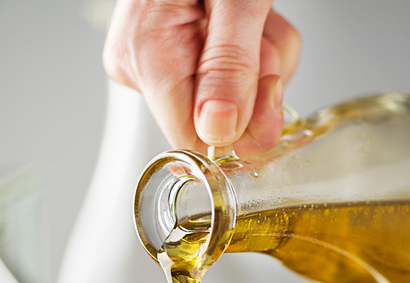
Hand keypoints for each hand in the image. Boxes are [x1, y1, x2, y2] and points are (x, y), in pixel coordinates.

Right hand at [103, 0, 300, 156]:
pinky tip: (247, 19)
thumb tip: (217, 131)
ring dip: (262, 62)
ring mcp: (155, 60)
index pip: (192, 140)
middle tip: (261, 34)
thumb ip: (231, 64)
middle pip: (217, 120)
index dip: (241, 129)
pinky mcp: (174, 55)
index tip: (269, 92)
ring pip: (231, 99)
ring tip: (254, 16)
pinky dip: (253, 53)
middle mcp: (140, 65)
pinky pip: (228, 77)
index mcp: (145, 56)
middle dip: (257, 83)